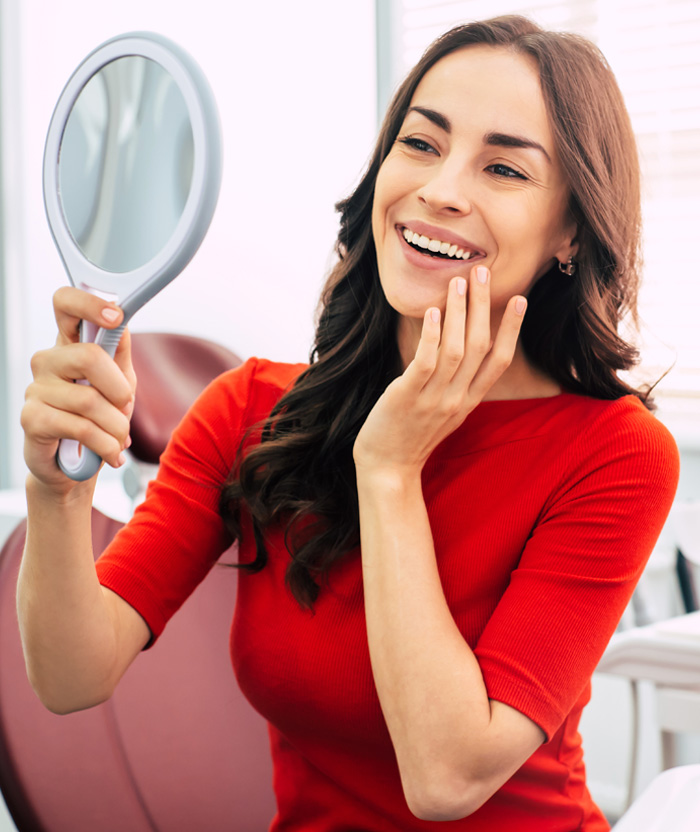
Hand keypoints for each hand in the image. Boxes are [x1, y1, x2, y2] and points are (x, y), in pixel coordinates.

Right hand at [21, 287, 135, 491]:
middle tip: (124, 408)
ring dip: (117, 427)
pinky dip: (106, 445)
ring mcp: (36, 388)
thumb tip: (122, 322)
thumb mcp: (118, 382)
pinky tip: (111, 454)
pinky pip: (81, 428)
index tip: (116, 316)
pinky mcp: (31, 418)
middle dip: (119, 389)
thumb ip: (119, 352)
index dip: (89, 304)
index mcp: (69, 344)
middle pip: (89, 356)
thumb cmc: (97, 417)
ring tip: (118, 439)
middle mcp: (48, 361)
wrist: (75, 465)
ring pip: (90, 400)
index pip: (65, 304)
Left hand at [353, 267, 525, 475]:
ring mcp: (434, 398)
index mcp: (469, 400)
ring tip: (458, 281)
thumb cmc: (412, 433)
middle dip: (483, 306)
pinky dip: (431, 336)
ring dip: (458, 313)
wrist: (388, 467)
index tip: (520, 300)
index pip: (500, 360)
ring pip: (455, 349)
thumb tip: (460, 344)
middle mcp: (457, 398)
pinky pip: (425, 362)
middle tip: (482, 271)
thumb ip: (457, 381)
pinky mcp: (407, 397)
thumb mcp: (445, 409)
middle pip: (480, 346)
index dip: (512, 329)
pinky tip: (432, 312)